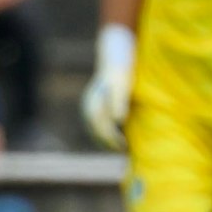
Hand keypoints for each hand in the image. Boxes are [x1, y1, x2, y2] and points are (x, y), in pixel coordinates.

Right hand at [79, 24, 134, 149]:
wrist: (114, 59)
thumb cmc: (121, 73)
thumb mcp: (122, 86)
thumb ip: (119, 103)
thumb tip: (119, 121)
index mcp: (93, 104)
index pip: (101, 128)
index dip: (112, 140)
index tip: (123, 147)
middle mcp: (87, 108)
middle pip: (96, 132)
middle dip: (109, 143)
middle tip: (124, 152)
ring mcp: (88, 108)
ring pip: (95, 130)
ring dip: (106, 141)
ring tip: (121, 149)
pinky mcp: (92, 108)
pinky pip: (97, 125)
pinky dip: (105, 133)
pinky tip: (117, 137)